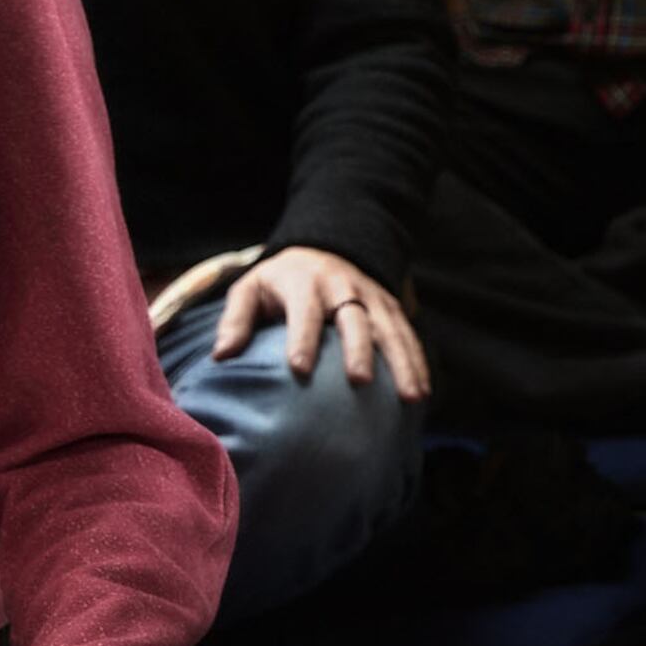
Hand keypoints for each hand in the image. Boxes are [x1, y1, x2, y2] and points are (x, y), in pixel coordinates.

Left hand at [212, 245, 426, 399]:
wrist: (324, 249)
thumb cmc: (279, 283)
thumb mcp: (250, 289)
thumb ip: (235, 320)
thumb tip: (220, 357)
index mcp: (304, 284)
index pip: (304, 311)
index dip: (303, 338)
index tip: (298, 369)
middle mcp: (343, 287)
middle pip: (354, 319)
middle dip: (359, 349)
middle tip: (360, 381)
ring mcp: (372, 297)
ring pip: (391, 329)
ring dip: (402, 362)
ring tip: (411, 397)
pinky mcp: (391, 308)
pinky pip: (408, 336)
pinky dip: (418, 362)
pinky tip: (424, 392)